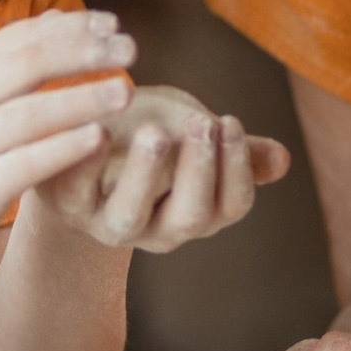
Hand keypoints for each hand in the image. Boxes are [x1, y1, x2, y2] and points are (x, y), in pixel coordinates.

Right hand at [0, 9, 136, 270]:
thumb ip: (14, 60)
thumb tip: (58, 17)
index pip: (23, 36)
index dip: (72, 26)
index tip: (114, 24)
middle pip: (29, 65)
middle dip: (83, 53)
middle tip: (130, 50)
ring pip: (28, 114)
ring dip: (80, 99)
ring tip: (125, 92)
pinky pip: (25, 164)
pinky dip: (63, 148)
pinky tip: (98, 139)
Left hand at [38, 109, 290, 252]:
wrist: (78, 147)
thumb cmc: (147, 137)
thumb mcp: (193, 137)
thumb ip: (234, 150)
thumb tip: (283, 159)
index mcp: (198, 211)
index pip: (231, 205)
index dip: (236, 169)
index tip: (230, 121)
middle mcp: (157, 228)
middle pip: (190, 217)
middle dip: (199, 171)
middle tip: (200, 124)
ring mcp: (110, 222)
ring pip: (130, 216)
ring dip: (146, 174)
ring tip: (154, 132)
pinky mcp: (68, 204)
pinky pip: (77, 189)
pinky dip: (86, 161)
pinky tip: (97, 126)